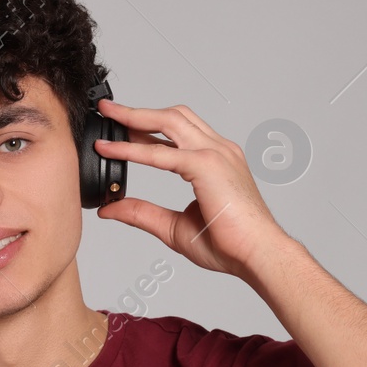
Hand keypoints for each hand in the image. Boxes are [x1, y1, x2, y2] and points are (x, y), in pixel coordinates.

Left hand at [92, 99, 291, 281]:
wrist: (258, 255)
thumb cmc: (231, 244)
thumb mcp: (174, 227)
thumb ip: (142, 214)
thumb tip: (110, 209)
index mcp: (217, 160)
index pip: (179, 132)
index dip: (148, 127)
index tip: (122, 127)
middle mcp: (218, 150)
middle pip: (173, 116)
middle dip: (138, 111)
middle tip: (108, 110)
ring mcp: (215, 153)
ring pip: (169, 121)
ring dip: (135, 117)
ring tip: (109, 117)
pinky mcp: (207, 165)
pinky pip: (162, 153)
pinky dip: (133, 150)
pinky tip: (111, 151)